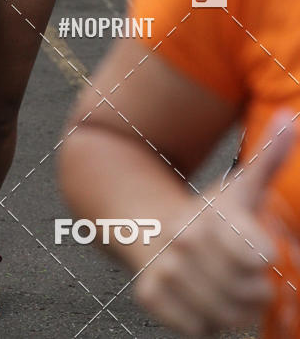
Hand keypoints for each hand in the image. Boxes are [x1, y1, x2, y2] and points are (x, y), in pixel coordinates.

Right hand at [134, 112, 294, 335]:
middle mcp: (185, 240)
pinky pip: (198, 329)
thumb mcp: (242, 186)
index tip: (260, 252)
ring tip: (227, 287)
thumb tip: (289, 118)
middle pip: (248, 293)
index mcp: (214, 215)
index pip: (260, 260)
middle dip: (256, 291)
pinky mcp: (151, 297)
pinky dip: (205, 322)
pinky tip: (202, 298)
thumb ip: (269, 156)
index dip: (268, 263)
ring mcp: (166, 269)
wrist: (152, 227)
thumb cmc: (212, 213)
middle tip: (248, 277)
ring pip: (225, 316)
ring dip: (234, 310)